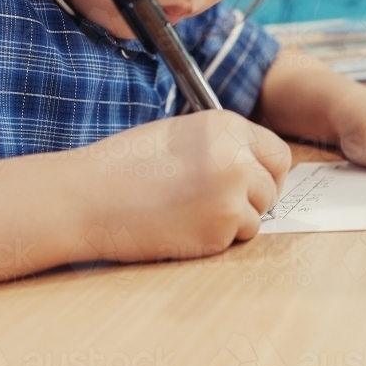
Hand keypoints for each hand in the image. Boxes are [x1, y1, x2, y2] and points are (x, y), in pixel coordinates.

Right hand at [76, 109, 290, 259]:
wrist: (88, 197)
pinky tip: (180, 226)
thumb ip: (224, 145)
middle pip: (272, 188)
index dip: (267, 173)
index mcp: (227, 126)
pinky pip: (235, 239)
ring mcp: (231, 195)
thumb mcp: (182, 135)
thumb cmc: (126, 165)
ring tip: (188, 211)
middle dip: (253, 199)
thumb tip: (257, 166)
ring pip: (257, 217)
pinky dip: (214, 238)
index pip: (278, 154)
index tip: (254, 184)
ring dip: (232, 221)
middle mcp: (237, 158)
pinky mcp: (219, 230)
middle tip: (218, 204)